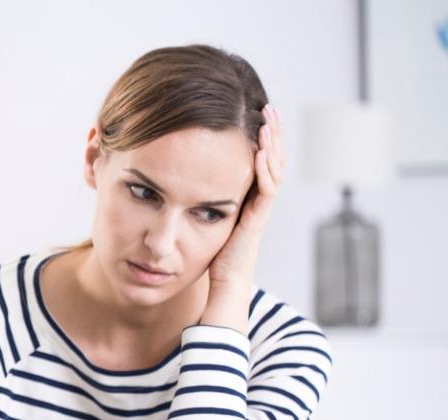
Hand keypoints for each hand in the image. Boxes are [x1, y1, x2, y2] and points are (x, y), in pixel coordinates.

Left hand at [201, 104, 284, 330]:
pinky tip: (260, 151)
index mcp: (247, 195)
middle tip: (267, 106)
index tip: (254, 111)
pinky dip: (264, 169)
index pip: (259, 158)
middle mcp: (257, 199)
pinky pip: (265, 190)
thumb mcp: (203, 215)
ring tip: (267, 118)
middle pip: (272, 157)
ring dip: (272, 143)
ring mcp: (259, 209)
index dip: (260, 136)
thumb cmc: (209, 255)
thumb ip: (198, 195)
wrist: (223, 284)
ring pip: (274, 169)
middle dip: (271, 131)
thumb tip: (173, 172)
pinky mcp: (255, 221)